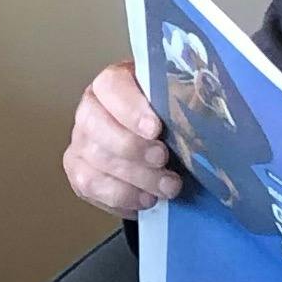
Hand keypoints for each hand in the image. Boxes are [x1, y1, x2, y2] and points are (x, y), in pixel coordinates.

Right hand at [66, 59, 185, 218]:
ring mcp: (80, 141)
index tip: (156, 128)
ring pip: (97, 159)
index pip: (111, 86)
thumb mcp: (172, 104)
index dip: (131, 108)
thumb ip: (179, 103)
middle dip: (133, 147)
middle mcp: (90, 109)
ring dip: (136, 177)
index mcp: (112, 82)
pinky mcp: (77, 171)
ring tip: (167, 187)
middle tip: (164, 160)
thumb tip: (203, 112)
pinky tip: (147, 199)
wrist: (154, 149)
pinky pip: (92, 185)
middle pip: (97, 125)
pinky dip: (123, 196)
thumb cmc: (165, 121)